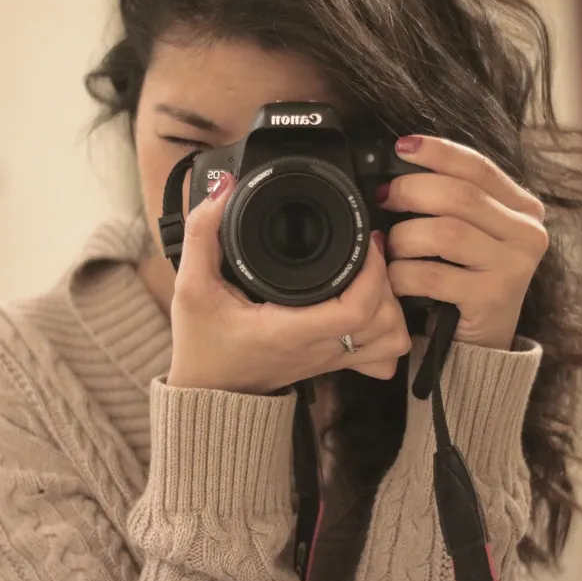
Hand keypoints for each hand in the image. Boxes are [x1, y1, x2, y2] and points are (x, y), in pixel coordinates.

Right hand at [167, 173, 411, 393]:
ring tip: (371, 277)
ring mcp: (329, 359)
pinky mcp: (331, 363)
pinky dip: (385, 332)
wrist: (204, 392)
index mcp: (290, 331)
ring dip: (391, 307)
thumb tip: (224, 188)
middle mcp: (318, 349)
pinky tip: (370, 308)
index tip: (363, 241)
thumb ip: (202, 234)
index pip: (355, 310)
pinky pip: (381, 356)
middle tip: (368, 250)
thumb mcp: (190, 286)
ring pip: (390, 341)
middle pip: (385, 322)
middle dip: (385, 281)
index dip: (371, 272)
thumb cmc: (201, 344)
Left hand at [378, 135, 548, 350]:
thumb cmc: (464, 281)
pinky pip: (432, 274)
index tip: (402, 147)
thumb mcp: (469, 235)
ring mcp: (514, 266)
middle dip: (411, 191)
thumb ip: (449, 201)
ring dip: (404, 237)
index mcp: (522, 208)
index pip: (478, 167)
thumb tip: (398, 169)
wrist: (480, 346)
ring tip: (391, 247)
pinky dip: (403, 274)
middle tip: (384, 199)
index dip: (438, 152)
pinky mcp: (493, 298)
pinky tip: (396, 279)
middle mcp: (527, 233)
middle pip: (459, 195)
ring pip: (445, 232)